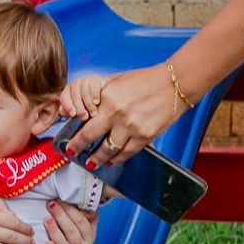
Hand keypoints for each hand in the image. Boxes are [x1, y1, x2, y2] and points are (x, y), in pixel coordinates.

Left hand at [44, 201, 98, 243]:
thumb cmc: (73, 229)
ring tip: (46, 219)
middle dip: (61, 216)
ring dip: (55, 231)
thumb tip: (82, 206)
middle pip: (72, 232)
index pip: (81, 221)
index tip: (59, 199)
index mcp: (90, 234)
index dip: (70, 210)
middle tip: (51, 205)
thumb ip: (85, 211)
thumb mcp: (84, 220)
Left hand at [58, 74, 106, 122]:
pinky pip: (93, 86)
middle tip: (84, 117)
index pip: (64, 97)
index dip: (67, 106)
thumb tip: (62, 111)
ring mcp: (85, 80)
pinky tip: (96, 102)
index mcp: (68, 91)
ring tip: (93, 113)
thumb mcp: (78, 110)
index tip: (73, 114)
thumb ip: (69, 111)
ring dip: (88, 104)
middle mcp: (75, 84)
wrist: (103, 97)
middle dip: (79, 107)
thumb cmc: (87, 105)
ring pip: (84, 91)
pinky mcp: (95, 79)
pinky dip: (95, 95)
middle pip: (74, 95)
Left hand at [66, 64, 185, 168]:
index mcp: (107, 98)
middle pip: (89, 137)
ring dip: (97, 159)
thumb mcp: (117, 82)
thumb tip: (87, 112)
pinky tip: (111, 161)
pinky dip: (117, 159)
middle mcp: (116, 114)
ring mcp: (131, 127)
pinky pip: (126, 153)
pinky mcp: (145, 136)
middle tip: (73, 153)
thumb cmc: (145, 80)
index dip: (74, 133)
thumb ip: (101, 96)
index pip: (83, 120)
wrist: (174, 84)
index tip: (69, 141)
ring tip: (92, 163)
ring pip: (107, 150)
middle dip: (78, 148)